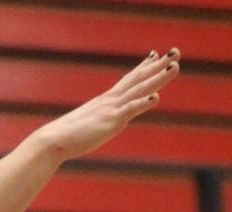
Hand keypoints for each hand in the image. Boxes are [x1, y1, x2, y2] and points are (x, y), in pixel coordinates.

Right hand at [30, 49, 179, 160]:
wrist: (55, 139)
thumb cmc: (68, 135)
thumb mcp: (88, 125)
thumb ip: (97, 121)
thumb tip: (97, 124)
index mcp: (106, 100)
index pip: (129, 80)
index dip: (144, 67)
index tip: (155, 55)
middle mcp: (111, 100)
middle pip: (139, 79)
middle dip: (158, 66)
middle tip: (175, 53)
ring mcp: (112, 109)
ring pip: (140, 90)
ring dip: (158, 78)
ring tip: (174, 66)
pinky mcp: (111, 120)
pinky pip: (130, 109)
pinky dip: (143, 102)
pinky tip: (156, 97)